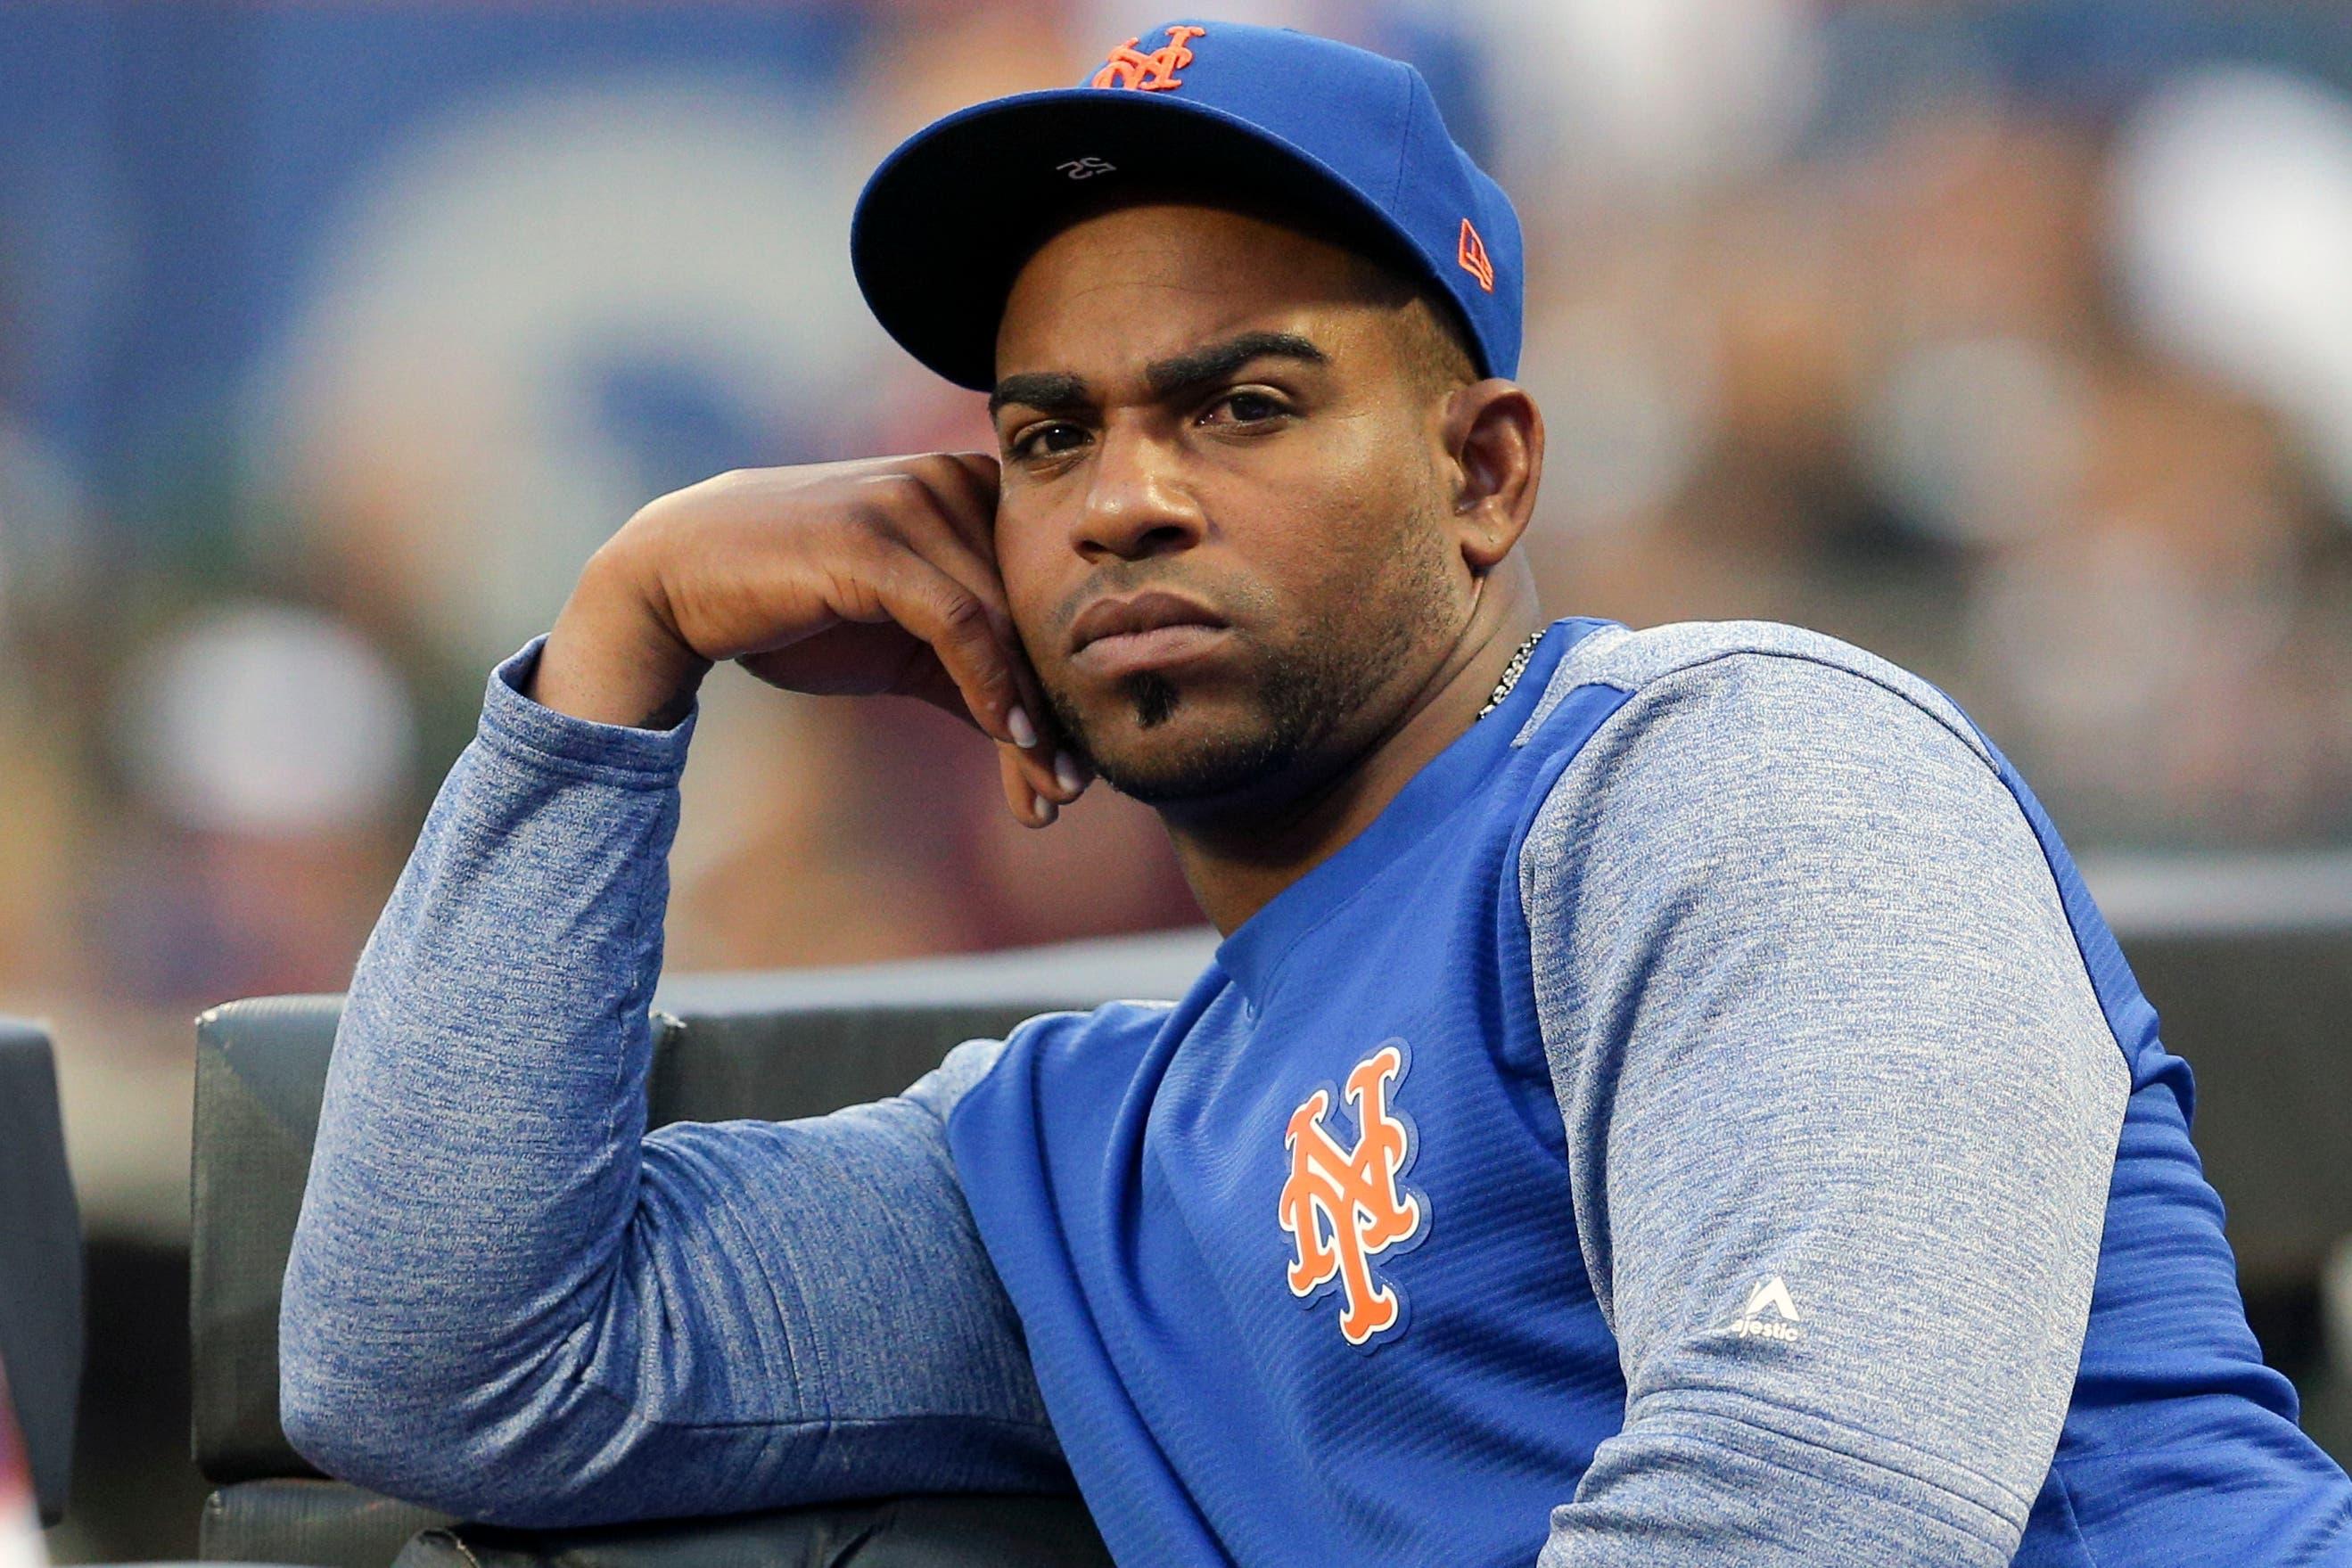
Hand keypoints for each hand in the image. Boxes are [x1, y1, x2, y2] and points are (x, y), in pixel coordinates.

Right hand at [531, 453, 1088, 825]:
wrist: (676, 579)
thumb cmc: (794, 606)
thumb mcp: (900, 644)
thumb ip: (969, 671)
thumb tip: (1042, 741)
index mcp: (969, 486)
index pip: (1039, 591)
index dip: (1063, 678)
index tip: (1079, 759)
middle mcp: (950, 479)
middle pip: (1029, 611)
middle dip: (1054, 709)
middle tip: (1077, 787)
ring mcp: (911, 500)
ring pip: (1004, 623)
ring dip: (1031, 717)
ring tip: (1053, 786)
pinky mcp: (874, 539)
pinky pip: (959, 620)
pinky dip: (990, 683)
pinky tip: (1009, 735)